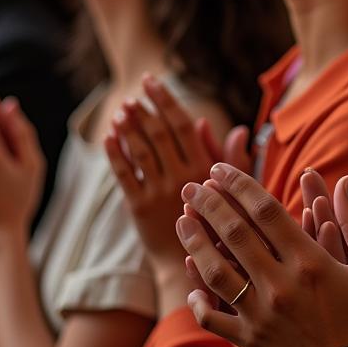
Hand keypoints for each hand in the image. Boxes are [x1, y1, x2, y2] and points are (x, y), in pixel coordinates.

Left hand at [104, 74, 249, 269]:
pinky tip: (108, 137)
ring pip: (140, 151)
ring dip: (128, 127)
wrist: (193, 265)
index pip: (182, 125)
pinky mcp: (139, 209)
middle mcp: (182, 178)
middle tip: (134, 92)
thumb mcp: (231, 191)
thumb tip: (239, 129)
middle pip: (159, 134)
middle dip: (144, 109)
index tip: (153, 81)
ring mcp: (159, 193)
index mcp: (204, 169)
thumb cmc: (216, 225)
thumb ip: (230, 158)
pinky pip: (124, 175)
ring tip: (121, 109)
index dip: (166, 101)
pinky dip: (115, 154)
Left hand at [177, 162, 347, 346]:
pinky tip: (191, 279)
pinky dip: (197, 298)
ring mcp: (261, 315)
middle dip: (209, 204)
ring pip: (215, 270)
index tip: (220, 169)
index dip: (239, 185)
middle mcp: (279, 285)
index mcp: (309, 262)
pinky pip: (213, 317)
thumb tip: (343, 180)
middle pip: (234, 234)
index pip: (264, 211)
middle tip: (191, 185)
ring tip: (182, 219)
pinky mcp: (251, 342)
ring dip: (195, 241)